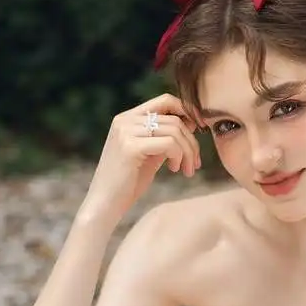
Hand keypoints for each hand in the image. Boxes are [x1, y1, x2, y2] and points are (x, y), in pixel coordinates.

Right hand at [77, 92, 201, 227]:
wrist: (106, 204)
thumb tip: (191, 124)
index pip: (165, 101)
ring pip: (174, 131)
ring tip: (187, 170)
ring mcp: (126, 131)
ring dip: (187, 152)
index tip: (199, 131)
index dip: (187, 112)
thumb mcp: (150, 155)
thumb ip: (165, 138)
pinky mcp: (130, 146)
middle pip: (174, 119)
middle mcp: (125, 120)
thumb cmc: (128, 183)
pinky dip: (179, 156)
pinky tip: (175, 169)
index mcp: (127, 118)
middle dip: (191, 142)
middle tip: (195, 164)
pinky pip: (169, 143)